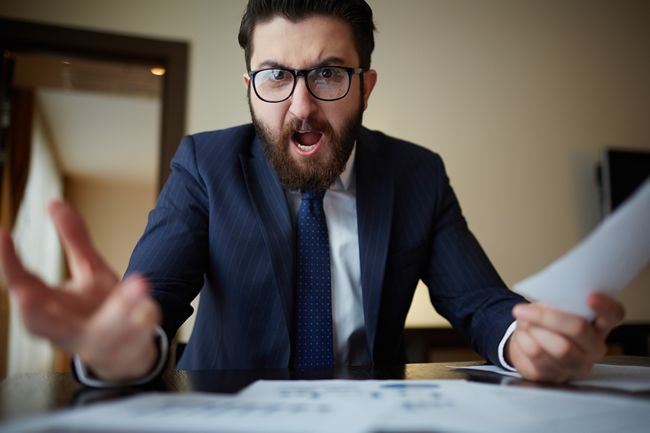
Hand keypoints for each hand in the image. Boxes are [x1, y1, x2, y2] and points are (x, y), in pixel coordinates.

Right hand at [0, 200, 160, 381]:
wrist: (127, 352)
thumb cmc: (98, 308)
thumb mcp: (87, 270)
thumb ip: (73, 240)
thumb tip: (54, 203)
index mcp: (50, 307)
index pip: (20, 284)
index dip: (8, 262)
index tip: (2, 234)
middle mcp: (65, 330)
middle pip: (40, 325)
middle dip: (32, 313)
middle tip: (27, 298)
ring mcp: (97, 342)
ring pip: (102, 330)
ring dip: (119, 309)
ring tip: (138, 283)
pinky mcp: (127, 350)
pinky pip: (136, 335)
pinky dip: (143, 318)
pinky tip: (149, 307)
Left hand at [506, 294, 624, 381]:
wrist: (527, 344)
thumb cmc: (546, 323)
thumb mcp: (555, 308)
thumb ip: (560, 302)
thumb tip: (551, 296)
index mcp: (598, 326)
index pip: (613, 315)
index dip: (605, 306)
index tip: (590, 297)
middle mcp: (593, 349)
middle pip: (578, 329)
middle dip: (547, 316)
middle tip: (522, 309)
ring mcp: (575, 366)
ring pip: (558, 347)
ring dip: (533, 330)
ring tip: (522, 320)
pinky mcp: (553, 377)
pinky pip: (537, 356)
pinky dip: (524, 340)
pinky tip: (522, 335)